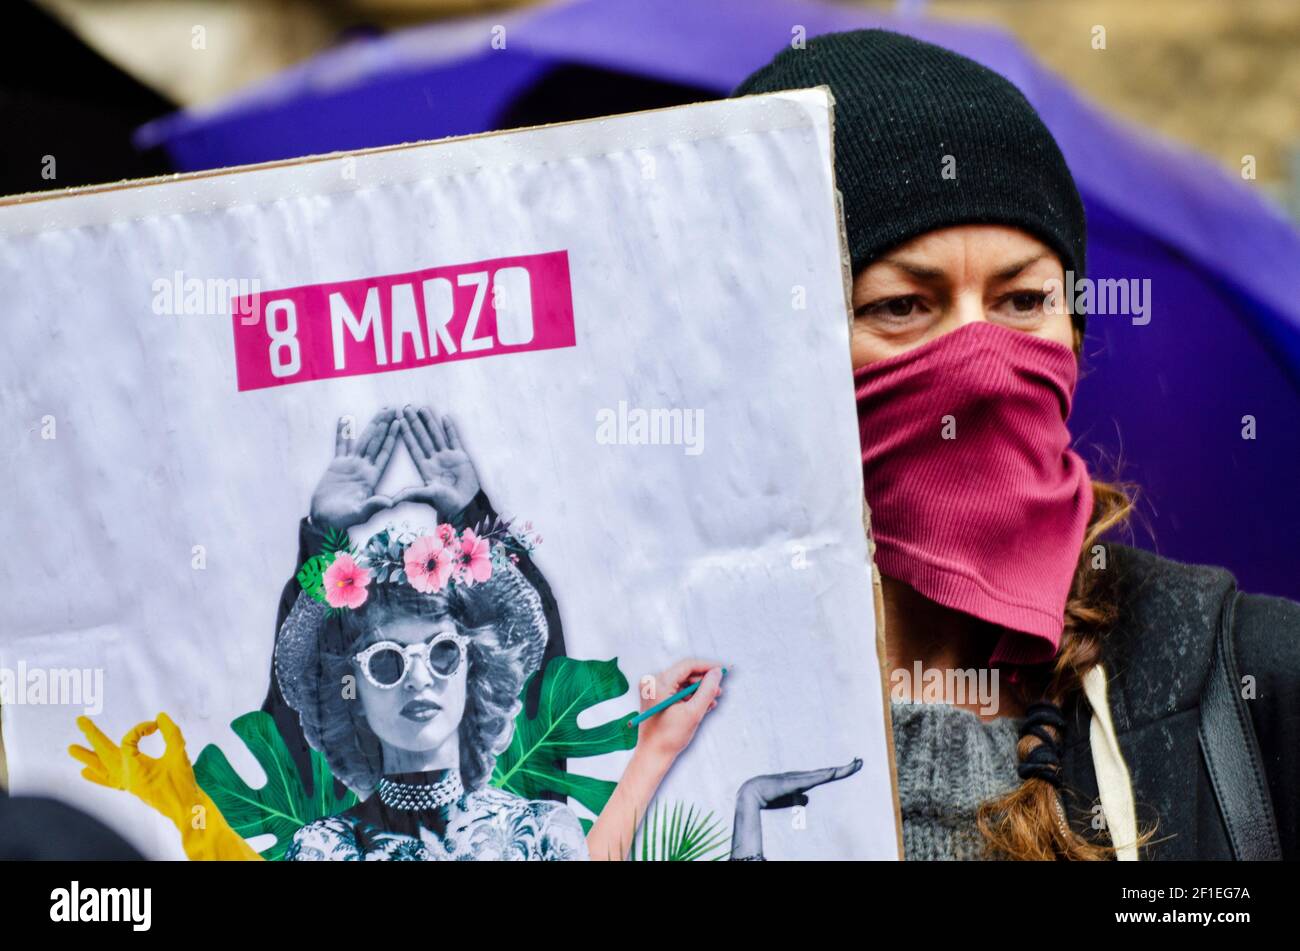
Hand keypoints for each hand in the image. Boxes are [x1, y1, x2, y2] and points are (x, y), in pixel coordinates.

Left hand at [69, 714, 202, 831]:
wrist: (183, 809)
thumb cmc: (182, 783)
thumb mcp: (179, 754)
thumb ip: (171, 733)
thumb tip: (160, 717)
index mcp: (134, 768)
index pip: (128, 740)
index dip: (140, 729)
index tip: (155, 725)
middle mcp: (125, 776)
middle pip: (105, 753)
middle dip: (92, 735)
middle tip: (80, 720)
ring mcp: (126, 783)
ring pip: (102, 768)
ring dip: (87, 757)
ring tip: (71, 749)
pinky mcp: (131, 787)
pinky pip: (108, 781)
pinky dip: (96, 776)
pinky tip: (84, 773)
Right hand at [309, 408, 400, 531]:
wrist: (325, 521)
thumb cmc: (342, 521)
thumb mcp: (359, 514)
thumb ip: (373, 506)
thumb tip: (390, 503)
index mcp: (371, 478)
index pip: (384, 453)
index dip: (392, 437)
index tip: (400, 422)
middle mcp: (364, 468)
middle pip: (376, 442)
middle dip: (385, 425)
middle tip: (394, 408)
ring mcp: (351, 465)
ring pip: (363, 440)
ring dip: (372, 425)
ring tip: (380, 410)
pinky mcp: (337, 465)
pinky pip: (341, 446)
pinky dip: (343, 433)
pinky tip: (345, 419)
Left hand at [393, 405, 481, 518]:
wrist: (466, 506)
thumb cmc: (447, 504)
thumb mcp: (428, 497)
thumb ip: (411, 494)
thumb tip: (392, 501)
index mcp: (425, 468)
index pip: (413, 447)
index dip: (406, 434)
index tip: (399, 421)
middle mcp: (434, 460)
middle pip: (423, 437)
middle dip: (415, 423)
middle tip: (406, 408)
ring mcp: (447, 457)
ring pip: (437, 435)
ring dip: (430, 422)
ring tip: (422, 408)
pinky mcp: (460, 457)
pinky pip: (454, 440)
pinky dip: (450, 429)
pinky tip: (444, 418)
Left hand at [634, 659, 723, 763]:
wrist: (653, 755)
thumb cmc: (669, 737)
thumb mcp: (693, 713)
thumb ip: (707, 690)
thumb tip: (717, 673)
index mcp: (658, 683)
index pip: (687, 666)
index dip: (707, 667)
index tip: (723, 671)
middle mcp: (653, 683)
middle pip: (685, 674)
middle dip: (704, 682)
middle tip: (719, 689)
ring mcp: (654, 691)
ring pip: (683, 683)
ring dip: (699, 691)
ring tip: (713, 701)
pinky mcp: (657, 699)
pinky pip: (677, 692)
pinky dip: (691, 698)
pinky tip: (704, 705)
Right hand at [730, 759, 861, 859]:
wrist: (752, 792)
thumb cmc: (769, 795)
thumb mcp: (788, 800)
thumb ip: (798, 798)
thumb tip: (806, 798)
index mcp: (804, 780)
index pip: (826, 775)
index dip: (840, 771)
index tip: (853, 765)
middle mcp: (803, 776)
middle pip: (829, 772)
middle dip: (845, 768)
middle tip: (861, 761)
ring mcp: (798, 778)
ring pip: (822, 774)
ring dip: (837, 771)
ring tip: (852, 765)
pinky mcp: (791, 783)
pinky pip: (810, 780)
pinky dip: (822, 776)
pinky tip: (832, 773)